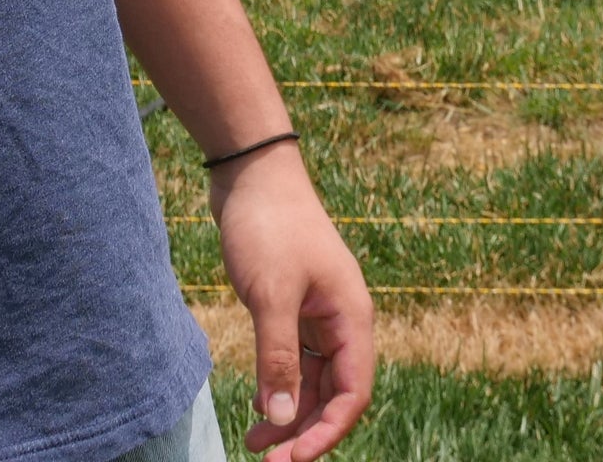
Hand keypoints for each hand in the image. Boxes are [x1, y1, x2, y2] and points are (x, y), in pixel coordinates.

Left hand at [211, 143, 374, 460]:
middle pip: (333, 393)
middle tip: (265, 459)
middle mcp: (341, 319)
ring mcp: (317, 312)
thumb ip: (279, 359)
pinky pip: (294, 358)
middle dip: (304, 430)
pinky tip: (258, 402)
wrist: (249, 170)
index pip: (353, 394)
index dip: (327, 432)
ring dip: (288, 411)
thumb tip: (283, 421)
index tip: (292, 459)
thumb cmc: (268, 224)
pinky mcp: (292, 304)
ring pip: (312, 379)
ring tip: (253, 440)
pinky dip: (279, 383)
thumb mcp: (271, 295)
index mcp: (351, 317)